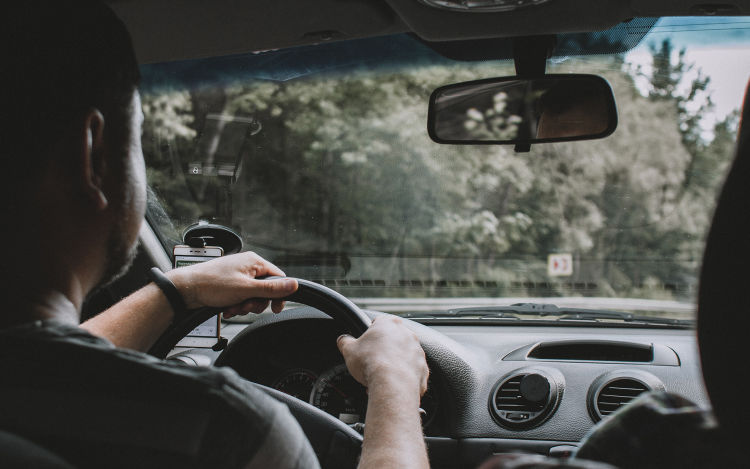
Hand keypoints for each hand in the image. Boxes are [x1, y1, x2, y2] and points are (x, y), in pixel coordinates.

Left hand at [166, 251, 297, 316]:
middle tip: (246, 305)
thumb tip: (294, 285)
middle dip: (256, 302)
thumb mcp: (246, 289)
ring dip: (245, 306)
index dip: (278, 294)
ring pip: (252, 295)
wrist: (186, 289)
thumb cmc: (211, 284)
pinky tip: (227, 308)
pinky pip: (241, 297)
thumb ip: (272, 289)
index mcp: (254, 262)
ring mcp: (237, 276)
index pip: (278, 277)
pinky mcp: (229, 285)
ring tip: (233, 307)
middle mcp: (247, 266)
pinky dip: (236, 305)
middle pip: (265, 289)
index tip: (275, 308)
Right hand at [337, 315, 428, 395]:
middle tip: (372, 361)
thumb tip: (342, 340)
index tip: (365, 343)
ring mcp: (417, 351)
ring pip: (403, 356)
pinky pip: (411, 372)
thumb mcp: (349, 350)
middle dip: (383, 350)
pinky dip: (402, 377)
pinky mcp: (423, 368)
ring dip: (394, 363)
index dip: (370, 333)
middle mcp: (407, 334)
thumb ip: (345, 341)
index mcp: (389, 324)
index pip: (379, 322)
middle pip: (393, 339)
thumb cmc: (371, 363)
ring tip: (381, 376)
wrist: (392, 384)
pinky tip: (392, 384)